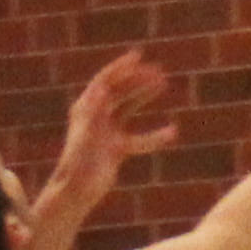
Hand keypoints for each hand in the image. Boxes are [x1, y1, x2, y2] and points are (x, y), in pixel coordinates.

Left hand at [55, 50, 174, 196]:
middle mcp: (95, 117)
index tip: (139, 57)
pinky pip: (139, 139)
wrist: (77, 192)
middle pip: (118, 91)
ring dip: (144, 96)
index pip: (104, 81)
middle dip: (137, 79)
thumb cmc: (78, 165)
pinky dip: (155, 136)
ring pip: (129, 109)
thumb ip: (94, 111)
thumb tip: (103, 88)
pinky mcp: (115, 149)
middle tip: (159, 71)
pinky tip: (173, 134)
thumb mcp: (86, 135)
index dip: (120, 67)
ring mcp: (106, 132)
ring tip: (163, 84)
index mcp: (85, 108)